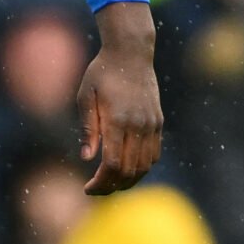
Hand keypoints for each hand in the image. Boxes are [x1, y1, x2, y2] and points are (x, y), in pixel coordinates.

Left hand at [77, 2, 161, 195]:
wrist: (131, 53)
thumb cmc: (102, 73)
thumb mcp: (85, 96)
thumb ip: (88, 128)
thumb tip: (87, 158)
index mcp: (118, 120)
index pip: (113, 164)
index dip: (101, 183)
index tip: (87, 188)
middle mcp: (138, 125)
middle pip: (129, 171)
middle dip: (111, 187)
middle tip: (95, 190)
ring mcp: (151, 124)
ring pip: (145, 167)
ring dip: (128, 181)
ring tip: (110, 184)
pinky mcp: (158, 122)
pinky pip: (154, 155)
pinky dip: (141, 168)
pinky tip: (126, 169)